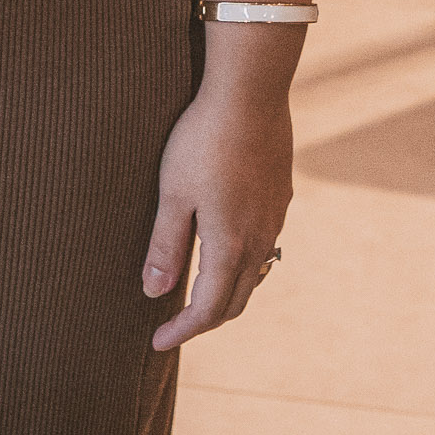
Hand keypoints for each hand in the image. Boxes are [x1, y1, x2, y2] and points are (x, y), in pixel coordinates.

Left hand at [141, 85, 291, 349]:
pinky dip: (242, 263)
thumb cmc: (204, 140)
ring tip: (201, 293)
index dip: (182, 330)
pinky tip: (227, 247)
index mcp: (230, 246)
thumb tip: (154, 293)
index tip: (157, 341)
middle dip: (205, 319)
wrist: (251, 93)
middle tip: (176, 326)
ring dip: (227, 293)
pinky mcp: (280, 195)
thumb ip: (165, 245)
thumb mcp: (173, 192)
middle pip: (235, 300)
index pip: (207, 309)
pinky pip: (264, 246)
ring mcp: (275, 218)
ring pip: (254, 274)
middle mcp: (260, 240)